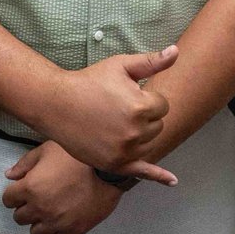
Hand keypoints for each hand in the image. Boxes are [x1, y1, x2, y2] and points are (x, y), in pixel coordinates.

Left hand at [2, 141, 149, 233]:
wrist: (108, 170)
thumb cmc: (76, 155)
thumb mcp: (48, 149)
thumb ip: (25, 163)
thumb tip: (9, 176)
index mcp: (29, 188)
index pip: (8, 200)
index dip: (15, 193)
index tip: (25, 189)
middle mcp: (39, 209)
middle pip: (19, 218)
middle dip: (26, 207)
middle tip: (39, 198)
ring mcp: (56, 223)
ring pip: (36, 232)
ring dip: (40, 222)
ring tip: (52, 211)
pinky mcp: (73, 231)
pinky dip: (57, 233)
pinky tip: (63, 221)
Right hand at [46, 46, 178, 172]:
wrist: (57, 104)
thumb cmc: (89, 81)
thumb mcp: (121, 65)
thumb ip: (151, 61)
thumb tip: (176, 52)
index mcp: (141, 107)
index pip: (163, 106)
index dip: (147, 98)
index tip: (127, 94)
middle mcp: (135, 132)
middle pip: (158, 125)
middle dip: (144, 117)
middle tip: (118, 108)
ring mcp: (125, 151)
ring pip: (150, 143)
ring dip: (141, 135)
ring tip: (116, 122)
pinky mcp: (114, 163)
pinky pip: (142, 172)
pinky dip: (158, 176)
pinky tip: (172, 181)